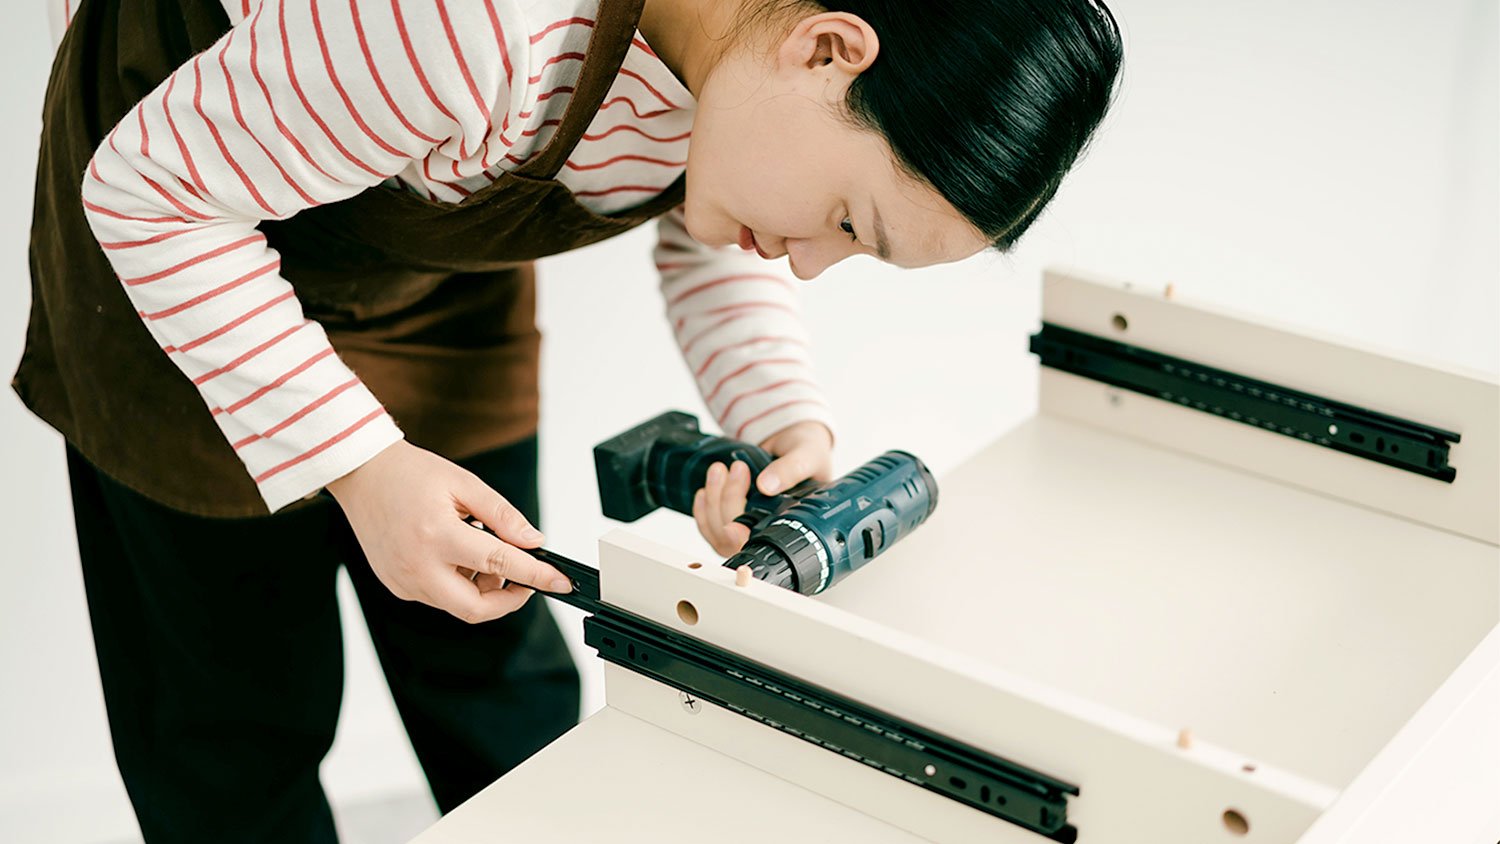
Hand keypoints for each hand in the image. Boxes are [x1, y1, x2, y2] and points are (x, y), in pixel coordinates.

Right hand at [326, 440, 571, 622]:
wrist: (362, 476)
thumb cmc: (409, 474)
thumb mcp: (464, 484)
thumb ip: (503, 516)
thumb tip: (534, 542)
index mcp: (436, 536)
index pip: (500, 565)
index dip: (536, 576)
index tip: (560, 582)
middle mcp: (417, 566)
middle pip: (475, 609)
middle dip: (509, 601)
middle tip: (525, 580)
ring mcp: (403, 581)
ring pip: (458, 606)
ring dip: (483, 590)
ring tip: (483, 551)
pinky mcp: (397, 586)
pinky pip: (439, 598)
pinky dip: (459, 585)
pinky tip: (459, 556)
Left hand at [692, 420, 833, 555]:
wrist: (794, 441)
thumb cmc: (808, 452)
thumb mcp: (808, 454)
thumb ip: (792, 469)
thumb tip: (767, 486)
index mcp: (794, 523)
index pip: (764, 545)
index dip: (742, 540)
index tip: (733, 526)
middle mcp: (768, 531)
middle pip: (734, 537)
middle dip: (728, 501)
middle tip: (738, 469)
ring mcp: (747, 527)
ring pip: (717, 530)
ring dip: (713, 500)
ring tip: (720, 470)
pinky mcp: (730, 517)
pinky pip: (708, 525)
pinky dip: (702, 508)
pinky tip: (706, 490)